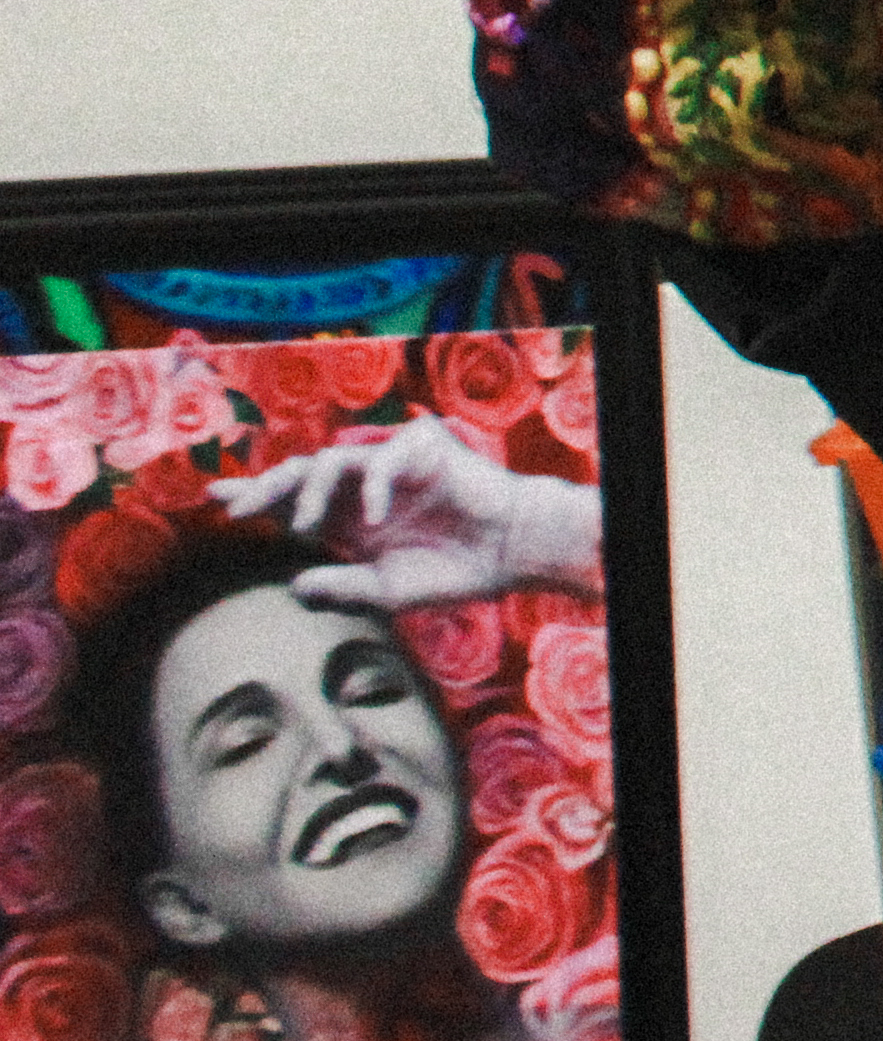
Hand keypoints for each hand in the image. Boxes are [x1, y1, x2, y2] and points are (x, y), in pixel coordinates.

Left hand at [215, 423, 605, 608]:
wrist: (511, 555)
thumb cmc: (454, 572)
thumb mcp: (386, 590)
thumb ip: (340, 587)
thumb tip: (294, 585)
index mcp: (348, 518)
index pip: (291, 500)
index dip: (253, 496)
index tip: (212, 498)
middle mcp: (361, 488)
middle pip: (299, 472)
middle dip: (263, 488)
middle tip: (234, 511)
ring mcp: (390, 464)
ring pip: (331, 459)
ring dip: (309, 491)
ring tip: (304, 526)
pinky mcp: (420, 449)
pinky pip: (382, 460)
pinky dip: (374, 488)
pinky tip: (376, 519)